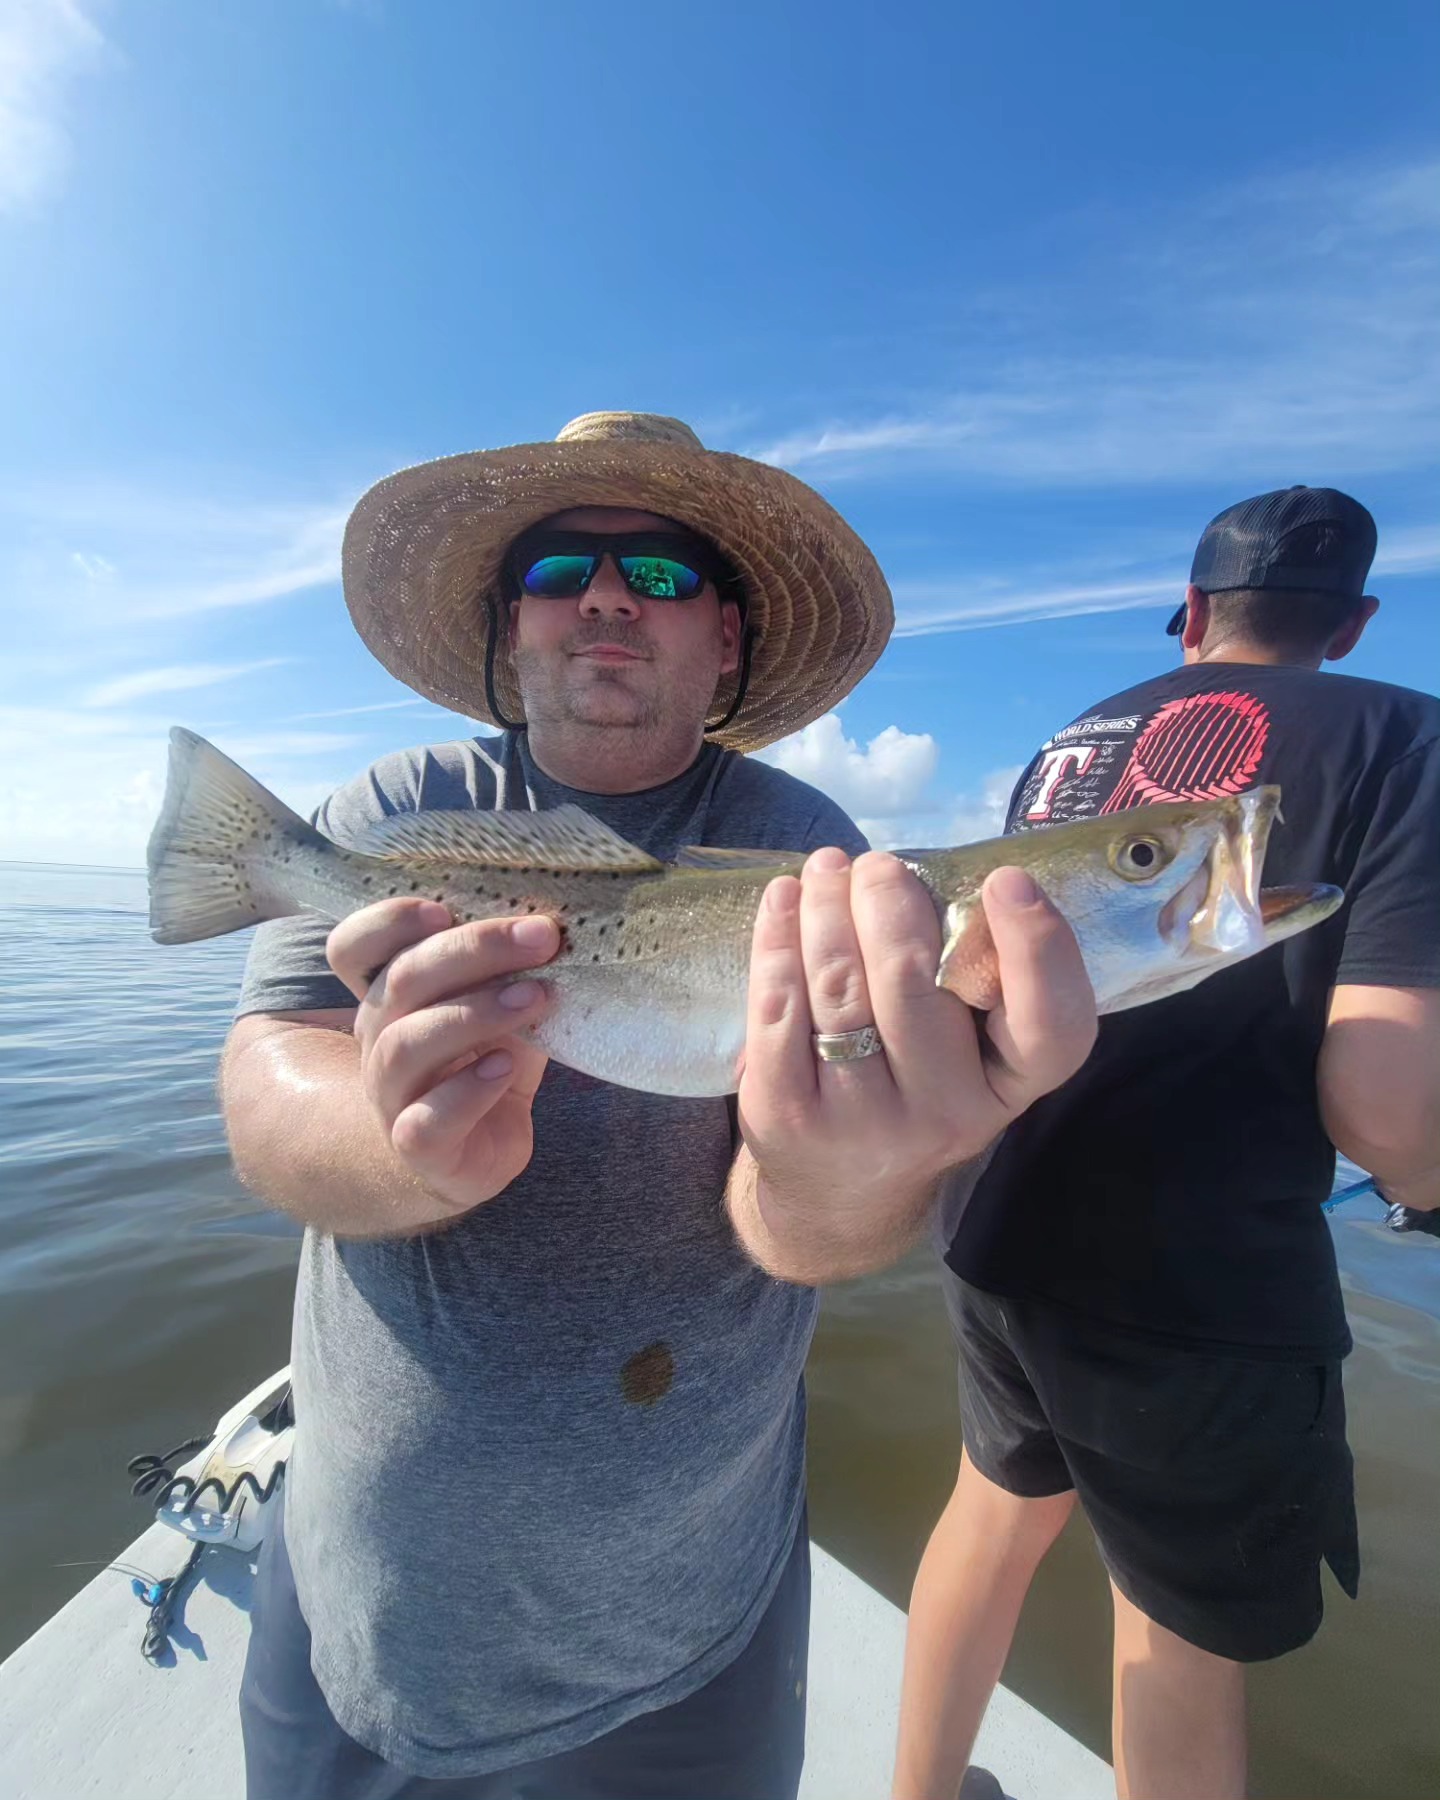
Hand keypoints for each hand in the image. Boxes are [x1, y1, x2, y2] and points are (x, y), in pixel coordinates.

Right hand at [326, 899, 557, 1214]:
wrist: (480, 1154)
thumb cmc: (490, 1065)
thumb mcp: (504, 1009)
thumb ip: (517, 972)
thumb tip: (556, 928)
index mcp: (390, 996)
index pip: (353, 948)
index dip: (388, 922)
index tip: (444, 910)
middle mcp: (378, 1039)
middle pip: (400, 982)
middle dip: (472, 951)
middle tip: (539, 938)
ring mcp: (390, 1095)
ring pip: (408, 1045)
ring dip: (475, 1014)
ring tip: (534, 998)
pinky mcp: (418, 1146)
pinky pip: (427, 1118)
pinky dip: (468, 1090)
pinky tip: (506, 1067)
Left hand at [737, 850, 1096, 1251]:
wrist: (842, 1192)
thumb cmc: (917, 1085)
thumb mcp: (972, 1054)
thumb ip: (970, 977)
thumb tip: (927, 878)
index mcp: (1008, 1086)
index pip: (1052, 1027)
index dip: (1038, 948)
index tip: (1005, 880)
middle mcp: (945, 1112)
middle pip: (913, 985)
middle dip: (888, 902)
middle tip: (876, 865)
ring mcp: (861, 1119)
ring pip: (839, 986)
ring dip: (827, 908)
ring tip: (827, 867)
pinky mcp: (789, 1114)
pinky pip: (778, 1007)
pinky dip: (777, 940)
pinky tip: (782, 900)